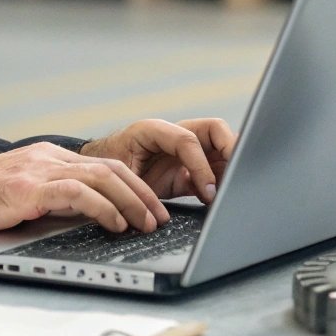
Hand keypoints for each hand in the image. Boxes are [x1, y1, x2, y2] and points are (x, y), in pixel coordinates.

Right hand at [0, 142, 168, 233]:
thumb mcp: (25, 193)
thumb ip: (54, 197)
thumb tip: (90, 216)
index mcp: (49, 157)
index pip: (104, 165)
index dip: (134, 185)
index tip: (151, 207)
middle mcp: (49, 158)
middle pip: (111, 168)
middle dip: (142, 193)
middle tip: (160, 217)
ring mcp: (39, 170)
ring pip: (101, 177)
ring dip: (131, 202)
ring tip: (146, 223)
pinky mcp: (29, 188)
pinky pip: (77, 193)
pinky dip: (103, 208)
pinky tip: (115, 223)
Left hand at [78, 118, 237, 203]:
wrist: (97, 178)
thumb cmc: (103, 171)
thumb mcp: (117, 175)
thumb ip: (139, 185)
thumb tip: (161, 205)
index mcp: (153, 131)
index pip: (188, 140)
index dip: (201, 165)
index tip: (208, 191)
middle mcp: (173, 136)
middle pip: (215, 131)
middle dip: (231, 151)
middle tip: (238, 177)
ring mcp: (182, 153)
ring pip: (219, 150)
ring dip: (230, 168)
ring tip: (231, 191)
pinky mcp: (186, 171)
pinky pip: (212, 173)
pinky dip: (220, 184)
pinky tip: (218, 200)